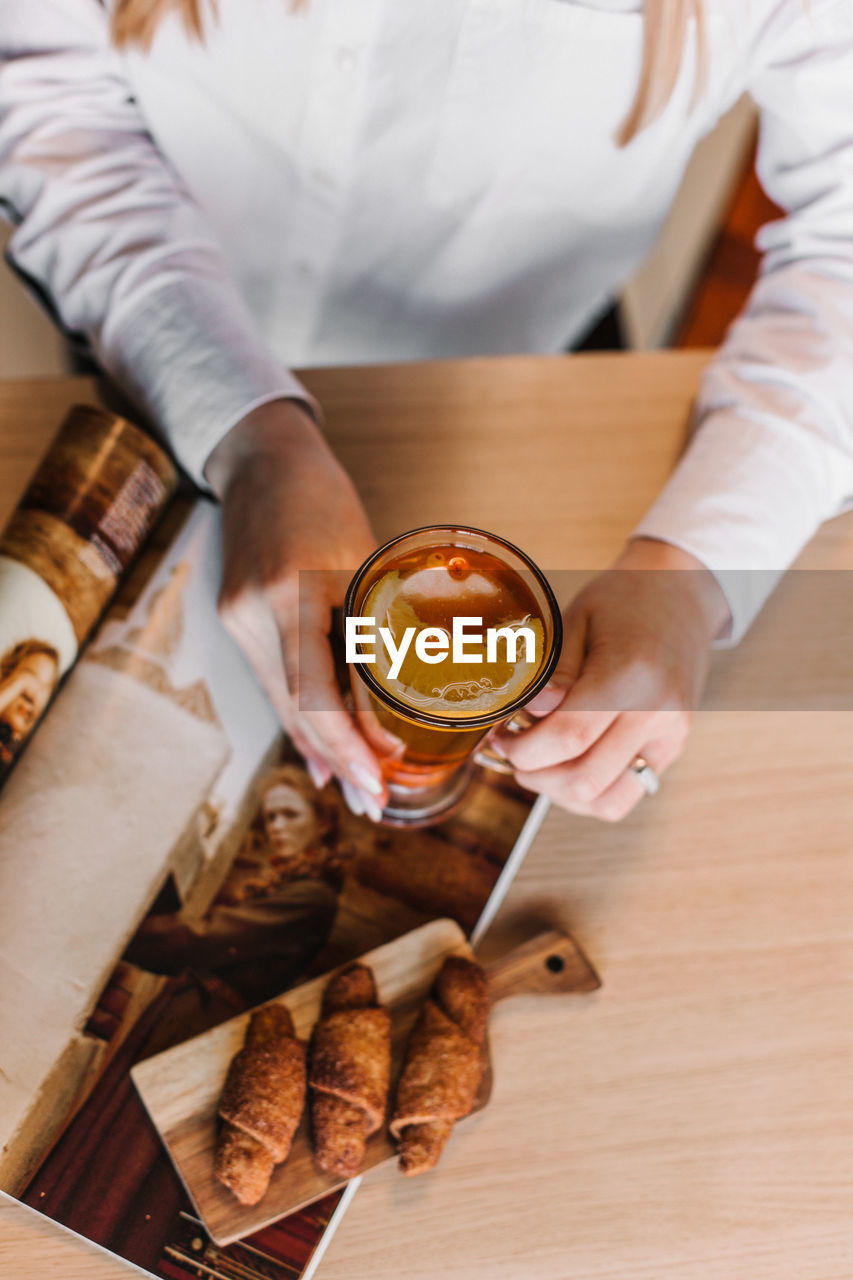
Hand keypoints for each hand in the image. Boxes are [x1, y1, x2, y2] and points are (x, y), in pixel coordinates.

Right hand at [206, 398, 386, 817]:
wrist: (263, 459)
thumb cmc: (324, 499)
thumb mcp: (363, 558)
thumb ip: (374, 625)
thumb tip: (398, 699)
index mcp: (291, 591)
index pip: (318, 691)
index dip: (349, 745)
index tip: (378, 782)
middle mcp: (253, 612)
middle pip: (295, 707)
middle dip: (338, 760)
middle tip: (374, 802)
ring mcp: (236, 617)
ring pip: (282, 700)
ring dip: (318, 746)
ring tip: (353, 788)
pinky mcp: (233, 618)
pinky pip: (272, 679)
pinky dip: (299, 714)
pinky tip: (319, 750)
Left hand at [491, 539, 729, 820]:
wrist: (682, 592)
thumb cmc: (625, 599)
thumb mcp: (576, 620)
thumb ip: (554, 673)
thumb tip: (529, 715)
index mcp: (630, 674)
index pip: (568, 738)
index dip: (524, 749)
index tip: (501, 738)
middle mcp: (657, 713)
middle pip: (585, 778)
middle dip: (536, 774)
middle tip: (515, 751)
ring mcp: (671, 736)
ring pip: (608, 801)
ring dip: (562, 792)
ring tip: (542, 761)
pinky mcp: (673, 748)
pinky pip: (627, 794)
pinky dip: (590, 793)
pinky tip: (570, 765)